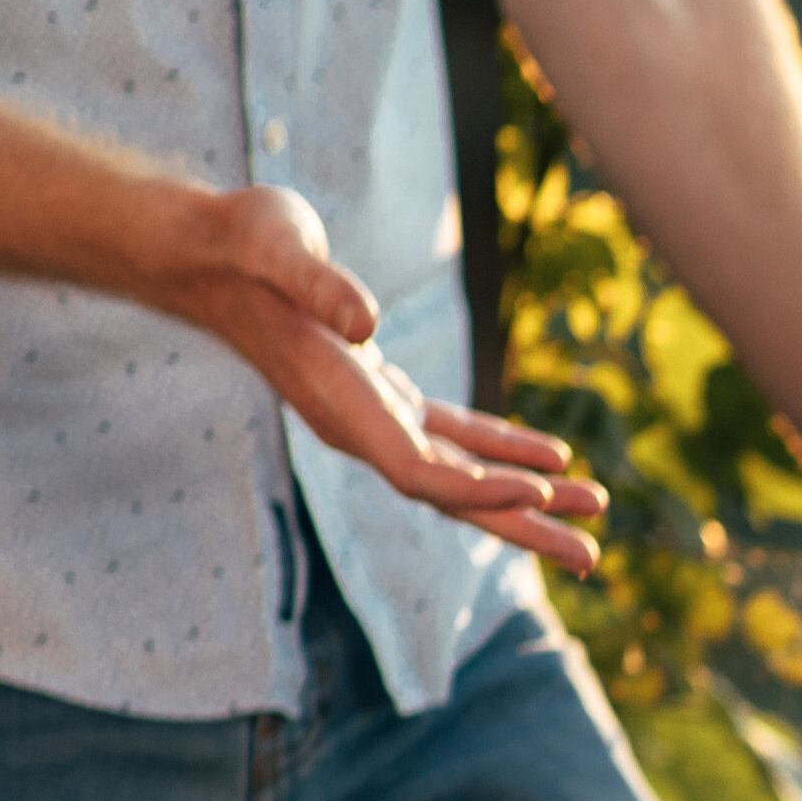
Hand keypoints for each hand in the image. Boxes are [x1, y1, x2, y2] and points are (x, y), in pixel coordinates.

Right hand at [166, 186, 605, 572]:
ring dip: (526, 494)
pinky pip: (452, 437)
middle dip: (522, 523)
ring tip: (593, 508)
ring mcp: (371, 415)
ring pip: (460, 472)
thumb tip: (366, 321)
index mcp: (341, 404)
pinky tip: (553, 460)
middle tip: (591, 556)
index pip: (419, 471)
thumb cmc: (242, 244)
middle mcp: (359, 425)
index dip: (478, 488)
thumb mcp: (280, 250)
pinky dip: (501, 449)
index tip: (539, 492)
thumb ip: (320, 285)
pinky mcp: (381, 393)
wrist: (208, 251)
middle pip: (452, 495)